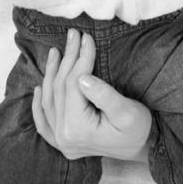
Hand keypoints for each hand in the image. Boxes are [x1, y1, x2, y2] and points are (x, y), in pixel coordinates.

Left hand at [32, 29, 151, 161]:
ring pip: (49, 102)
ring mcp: (61, 143)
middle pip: (60, 91)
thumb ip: (104, 95)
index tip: (87, 38)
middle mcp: (65, 138)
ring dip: (51, 75)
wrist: (143, 147)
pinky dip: (39, 105)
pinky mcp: (63, 143)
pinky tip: (38, 88)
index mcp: (79, 130)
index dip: (80, 59)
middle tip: (73, 36)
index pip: (74, 85)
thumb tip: (82, 77)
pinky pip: (44, 123)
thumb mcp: (127, 110)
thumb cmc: (139, 128)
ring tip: (56, 52)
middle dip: (67, 60)